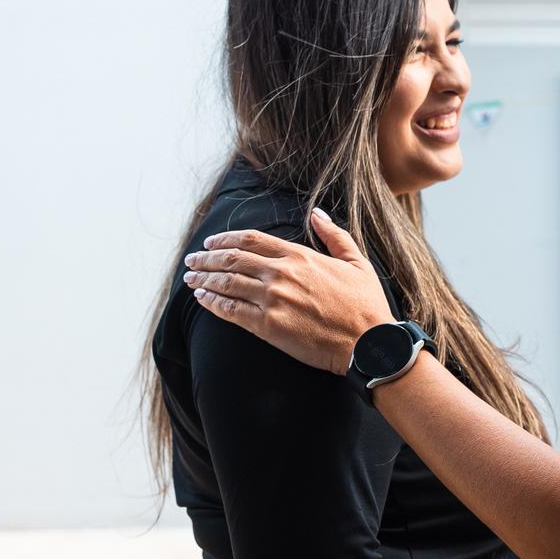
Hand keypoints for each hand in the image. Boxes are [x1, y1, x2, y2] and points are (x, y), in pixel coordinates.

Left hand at [183, 209, 392, 373]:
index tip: (211, 243)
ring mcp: (272, 300)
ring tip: (190, 279)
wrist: (369, 343)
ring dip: (203, 279)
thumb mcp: (357, 262)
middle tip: (192, 261)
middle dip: (206, 258)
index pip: (250, 240)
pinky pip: (230, 310)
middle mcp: (280, 274)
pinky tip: (202, 299)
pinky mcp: (267, 326)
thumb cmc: (366, 305)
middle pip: (231, 259)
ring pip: (225, 283)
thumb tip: (317, 214)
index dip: (225, 239)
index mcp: (299, 256)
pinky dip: (212, 303)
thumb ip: (334, 236)